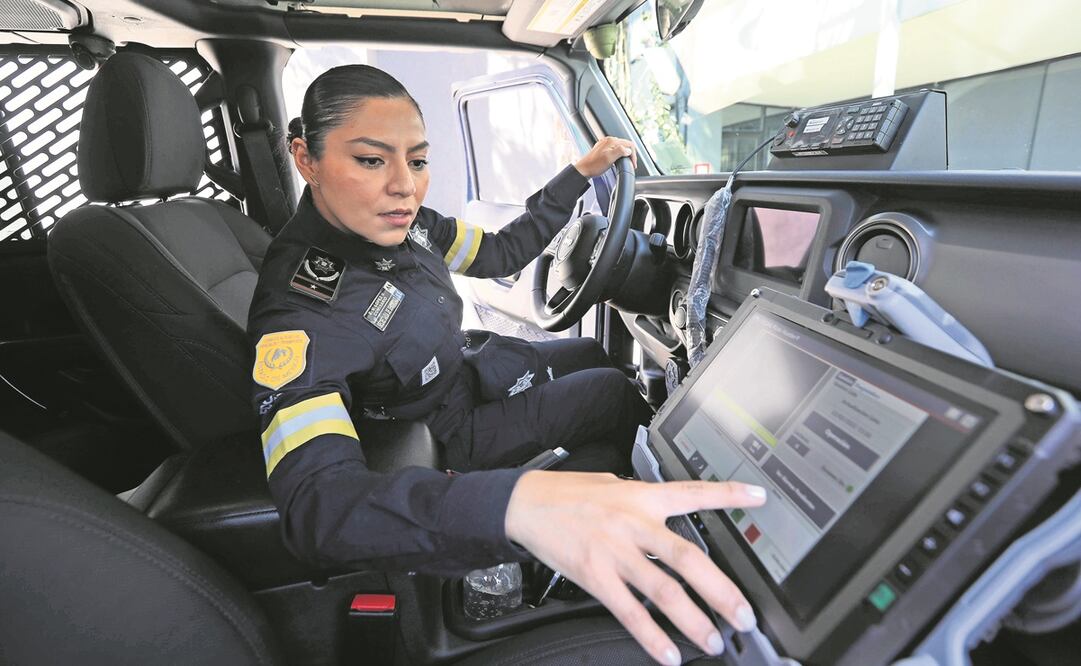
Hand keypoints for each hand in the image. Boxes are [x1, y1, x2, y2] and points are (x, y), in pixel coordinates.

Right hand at [505, 471, 766, 664]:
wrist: (525, 503)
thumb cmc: (568, 493)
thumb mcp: (613, 484)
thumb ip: (643, 500)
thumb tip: (668, 510)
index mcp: (642, 497)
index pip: (693, 493)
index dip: (729, 495)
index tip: (760, 498)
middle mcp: (633, 524)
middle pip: (687, 558)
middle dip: (721, 590)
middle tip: (744, 614)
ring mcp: (614, 552)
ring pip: (663, 590)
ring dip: (693, 620)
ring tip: (714, 641)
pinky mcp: (594, 575)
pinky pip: (629, 611)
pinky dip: (651, 636)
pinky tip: (669, 653)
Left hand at [574, 136, 637, 177]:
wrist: (584, 169)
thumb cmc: (594, 165)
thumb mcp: (609, 159)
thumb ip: (620, 151)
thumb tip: (628, 150)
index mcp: (612, 141)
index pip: (629, 144)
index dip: (633, 155)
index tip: (633, 164)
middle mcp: (609, 140)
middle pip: (626, 145)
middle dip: (630, 154)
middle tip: (630, 164)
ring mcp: (605, 144)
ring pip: (620, 147)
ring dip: (624, 155)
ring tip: (624, 163)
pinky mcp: (603, 148)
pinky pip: (614, 149)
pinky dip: (618, 155)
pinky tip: (616, 161)